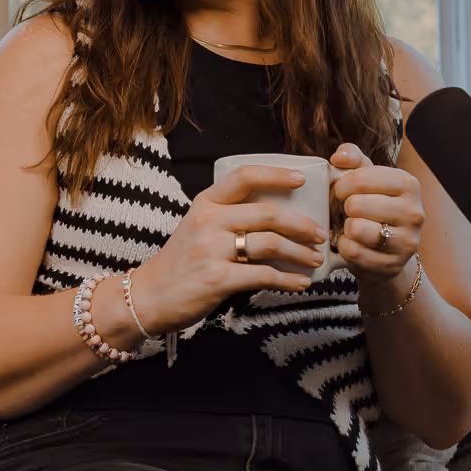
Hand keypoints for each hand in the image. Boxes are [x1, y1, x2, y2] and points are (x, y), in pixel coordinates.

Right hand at [126, 166, 329, 336]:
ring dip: (300, 253)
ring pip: (270, 243)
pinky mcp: (216, 279)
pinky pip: (263, 275)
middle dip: (303, 224)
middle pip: (268, 213)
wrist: (149, 296)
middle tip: (320, 234)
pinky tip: (301, 283)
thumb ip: (228, 217)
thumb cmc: (181, 262)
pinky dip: (288, 280)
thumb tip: (279, 216)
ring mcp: (211, 249)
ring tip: (315, 260)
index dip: (277, 174)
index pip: (244, 176)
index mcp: (205, 203)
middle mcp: (207, 221)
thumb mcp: (198, 227)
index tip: (303, 179)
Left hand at [329, 143, 424, 300]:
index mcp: (408, 184)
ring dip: (346, 227)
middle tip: (350, 211)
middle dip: (345, 208)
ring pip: (356, 228)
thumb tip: (339, 156)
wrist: (388, 250)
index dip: (342, 184)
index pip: (360, 177)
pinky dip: (345, 246)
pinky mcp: (393, 264)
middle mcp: (414, 212)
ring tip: (353, 226)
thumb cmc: (374, 206)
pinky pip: (353, 251)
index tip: (343, 191)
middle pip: (356, 204)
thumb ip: (353, 158)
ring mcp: (407, 241)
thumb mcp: (368, 178)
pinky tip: (353, 243)